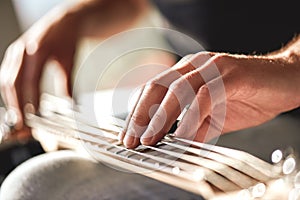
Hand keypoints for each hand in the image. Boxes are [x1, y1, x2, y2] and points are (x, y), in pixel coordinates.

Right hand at [0, 6, 78, 134]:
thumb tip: (69, 107)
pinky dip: (10, 92)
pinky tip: (17, 104)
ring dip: (11, 101)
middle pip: (12, 83)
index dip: (29, 102)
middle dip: (16, 106)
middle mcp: (22, 50)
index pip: (30, 82)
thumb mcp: (69, 62)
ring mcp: (15, 52)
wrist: (63, 22)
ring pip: (6, 81)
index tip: (32, 119)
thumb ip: (67, 84)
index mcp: (38, 51)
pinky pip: (7, 76)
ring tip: (20, 119)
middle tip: (22, 126)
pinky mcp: (13, 55)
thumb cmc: (67, 41)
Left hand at [119, 52, 299, 147]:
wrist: (284, 81)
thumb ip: (194, 127)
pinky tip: (181, 135)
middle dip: (140, 116)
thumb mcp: (213, 117)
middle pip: (157, 87)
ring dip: (159, 118)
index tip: (129, 136)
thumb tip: (174, 143)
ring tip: (149, 140)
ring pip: (177, 90)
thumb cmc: (247, 96)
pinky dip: (190, 117)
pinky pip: (204, 96)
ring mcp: (212, 67)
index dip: (137, 113)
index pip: (153, 91)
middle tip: (132, 141)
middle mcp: (195, 66)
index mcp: (187, 73)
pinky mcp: (231, 74)